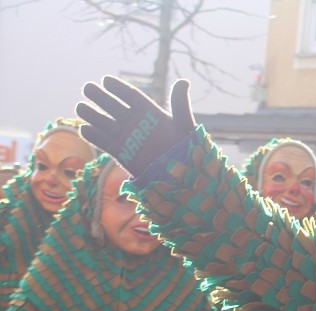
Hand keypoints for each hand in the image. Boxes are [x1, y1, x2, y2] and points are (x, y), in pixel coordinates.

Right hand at [76, 76, 195, 176]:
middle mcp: (135, 122)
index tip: (106, 80)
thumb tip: (184, 81)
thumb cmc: (186, 150)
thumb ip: (180, 104)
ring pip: (104, 122)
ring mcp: (126, 137)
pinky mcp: (121, 152)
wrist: (179, 176)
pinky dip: (93, 136)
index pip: (130, 96)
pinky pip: (103, 141)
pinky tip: (85, 129)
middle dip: (100, 97)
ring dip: (92, 114)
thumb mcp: (184, 125)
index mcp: (150, 112)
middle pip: (113, 106)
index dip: (118, 88)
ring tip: (81, 107)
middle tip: (88, 88)